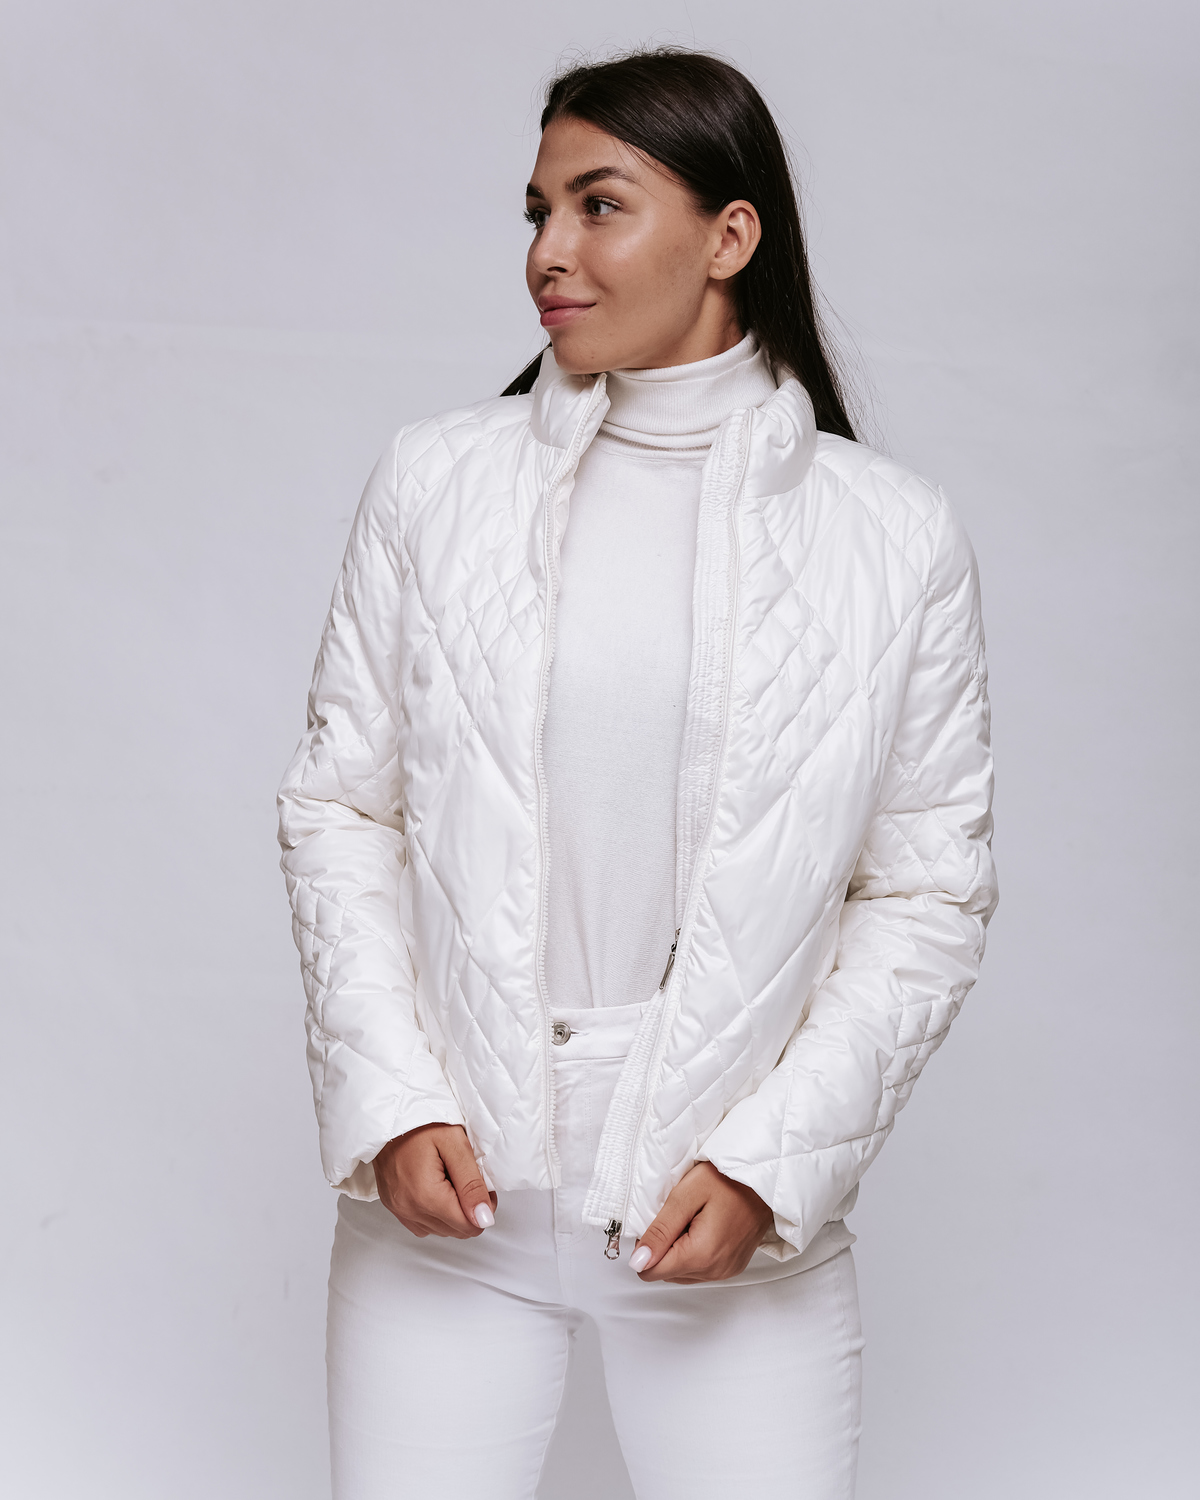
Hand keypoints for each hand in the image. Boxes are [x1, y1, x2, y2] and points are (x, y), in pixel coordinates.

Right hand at [374, 1123, 497, 1238]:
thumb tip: (484, 1218)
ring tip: (450, 1180)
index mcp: (427, 1196)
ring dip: (452, 1211)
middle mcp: (410, 1210)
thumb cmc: (422, 1125)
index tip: (482, 1184)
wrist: (389, 1119)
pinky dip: (435, 1214)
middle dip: (469, 1208)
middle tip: (467, 1178)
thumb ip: (472, 1183)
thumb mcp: (455, 1145)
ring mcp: (400, 1211)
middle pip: (457, 1231)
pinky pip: (424, 1226)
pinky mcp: (395, 1209)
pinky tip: (436, 1189)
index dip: (484, 1206)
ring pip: (441, 1230)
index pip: (469, 1225)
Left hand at [629, 1162, 772, 1282]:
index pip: (651, 1271)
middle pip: (666, 1272)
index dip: (646, 1246)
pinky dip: (694, 1252)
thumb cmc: (729, 1179)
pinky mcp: (732, 1267)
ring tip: (694, 1220)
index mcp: (701, 1255)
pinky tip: (704, 1228)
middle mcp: (715, 1270)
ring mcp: (726, 1271)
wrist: (764, 1180)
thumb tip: (638, 1261)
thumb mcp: (686, 1195)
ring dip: (679, 1250)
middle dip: (664, 1247)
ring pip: (682, 1272)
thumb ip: (660, 1230)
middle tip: (680, 1216)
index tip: (659, 1221)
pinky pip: (700, 1269)